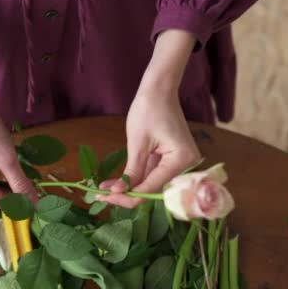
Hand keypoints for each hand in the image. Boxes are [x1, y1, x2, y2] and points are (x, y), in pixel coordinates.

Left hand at [97, 30, 201, 207]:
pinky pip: (152, 174)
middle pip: (153, 189)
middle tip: (100, 196)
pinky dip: (134, 179)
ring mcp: (180, 163)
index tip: (106, 198)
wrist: (158, 90)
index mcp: (182, 160)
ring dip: (128, 188)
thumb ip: (132, 171)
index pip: (153, 187)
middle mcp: (186, 166)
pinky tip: (114, 184)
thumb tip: (119, 193)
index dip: (129, 196)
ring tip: (103, 191)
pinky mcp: (171, 160)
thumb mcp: (137, 144)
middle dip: (127, 194)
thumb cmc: (148, 110)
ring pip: (150, 184)